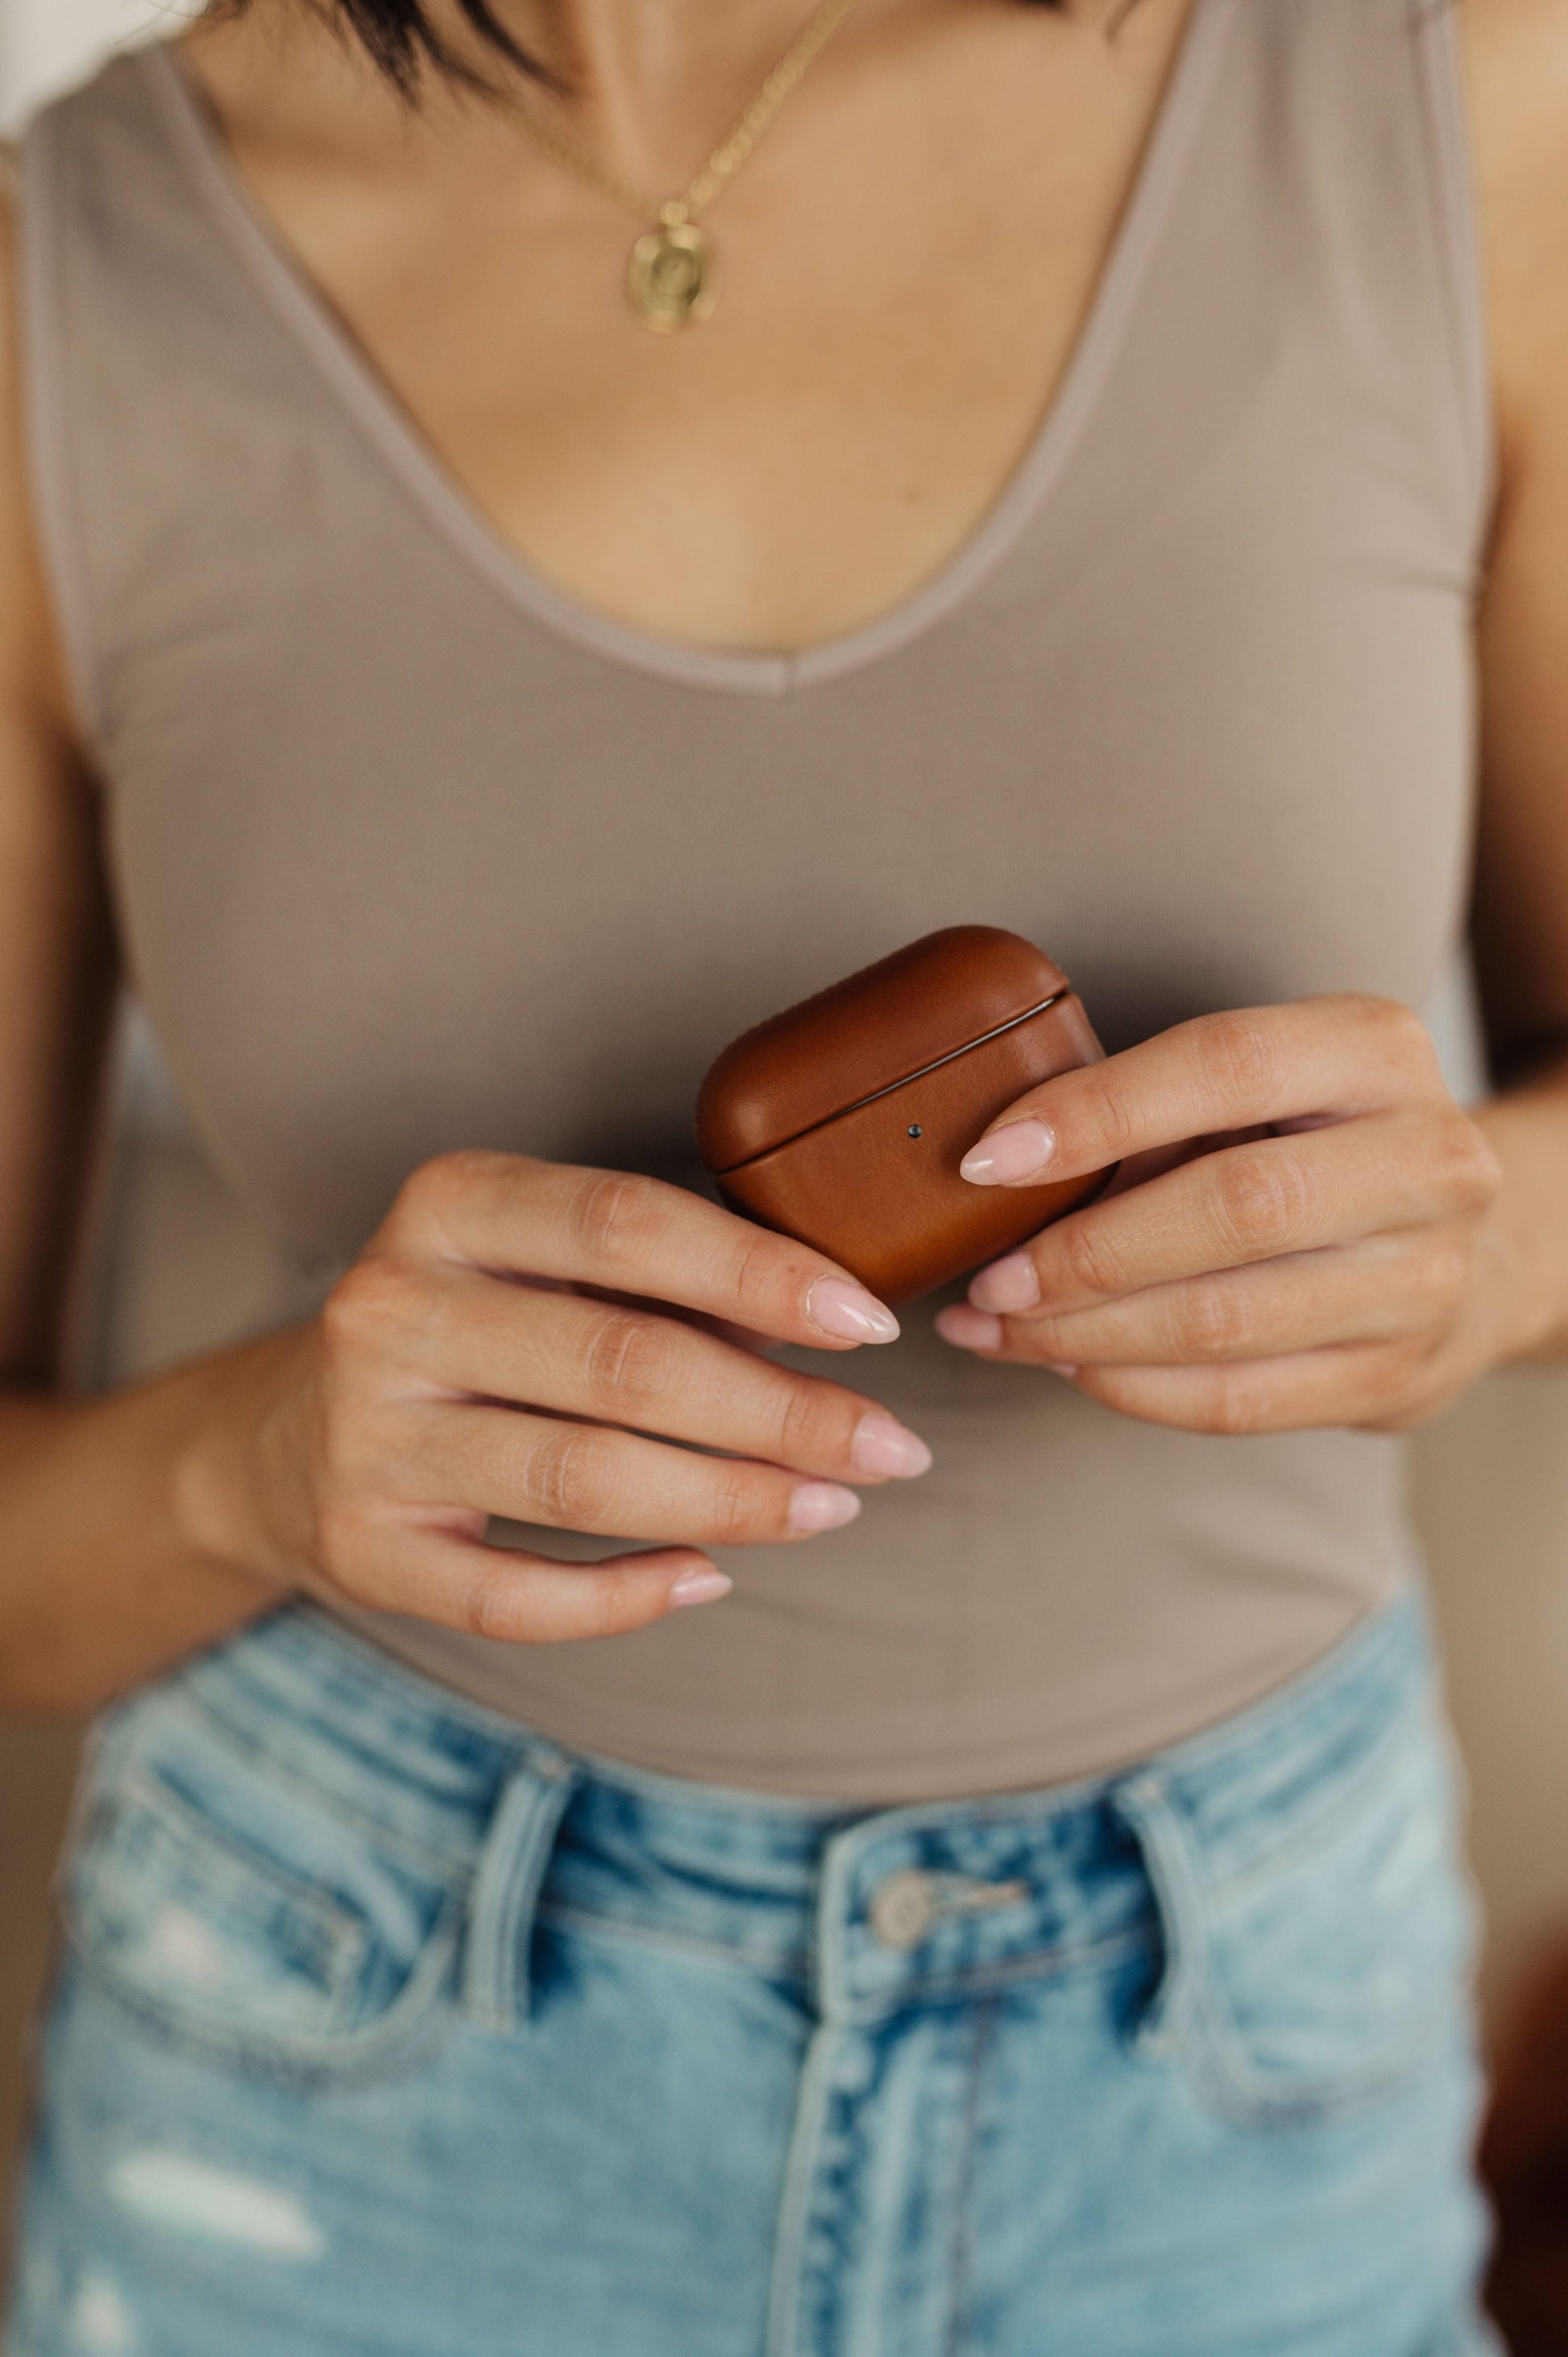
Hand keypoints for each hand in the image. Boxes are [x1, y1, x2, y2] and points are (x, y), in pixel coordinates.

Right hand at [183, 1153, 930, 1642]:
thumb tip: (839, 1324)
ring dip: (730, 1501)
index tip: (872, 1325)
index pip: (625, 1224)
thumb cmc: (477, 1331)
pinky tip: (708, 1576)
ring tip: (832, 1509)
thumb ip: (663, 1277)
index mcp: (449, 1204)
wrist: (288, 1435)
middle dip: (782, 1412)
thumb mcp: (541, 1261)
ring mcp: (366, 1432)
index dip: (760, 1274)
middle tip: (893, 1449)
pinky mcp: (360, 1547)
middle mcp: (391, 1307)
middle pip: (622, 1361)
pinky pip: (513, 1596)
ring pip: (579, 1477)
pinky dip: (625, 1595)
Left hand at [934, 996, 1512, 1433]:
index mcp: (1377, 1051)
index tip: (988, 1160)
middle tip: (988, 1278)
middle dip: (1086, 1253)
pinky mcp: (1397, 1377)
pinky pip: (1236, 1401)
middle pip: (1235, 1207)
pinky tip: (1067, 1364)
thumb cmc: (1312, 1150)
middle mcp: (1426, 1159)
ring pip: (1225, 1321)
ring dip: (1085, 1334)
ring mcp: (1424, 1279)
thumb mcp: (1260, 1091)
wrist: (1463, 1250)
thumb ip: (1149, 1111)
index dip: (1098, 1112)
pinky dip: (1129, 1386)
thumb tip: (993, 1171)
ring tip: (1000, 1327)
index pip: (1226, 1062)